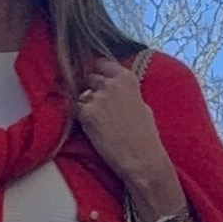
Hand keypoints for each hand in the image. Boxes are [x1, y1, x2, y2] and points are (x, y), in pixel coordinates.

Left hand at [74, 55, 170, 190]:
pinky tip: (91, 128)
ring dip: (86, 104)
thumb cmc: (145, 136)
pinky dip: (81, 118)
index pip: (103, 63)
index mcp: (126, 78)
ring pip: (82, 95)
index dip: (98, 71)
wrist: (140, 158)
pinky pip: (77, 111)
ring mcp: (96, 98)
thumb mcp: (141, 105)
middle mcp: (110, 84)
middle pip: (90, 78)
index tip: (97, 77)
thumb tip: (118, 91)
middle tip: (97, 104)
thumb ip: (127, 93)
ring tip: (96, 120)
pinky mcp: (86, 114)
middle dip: (91, 88)